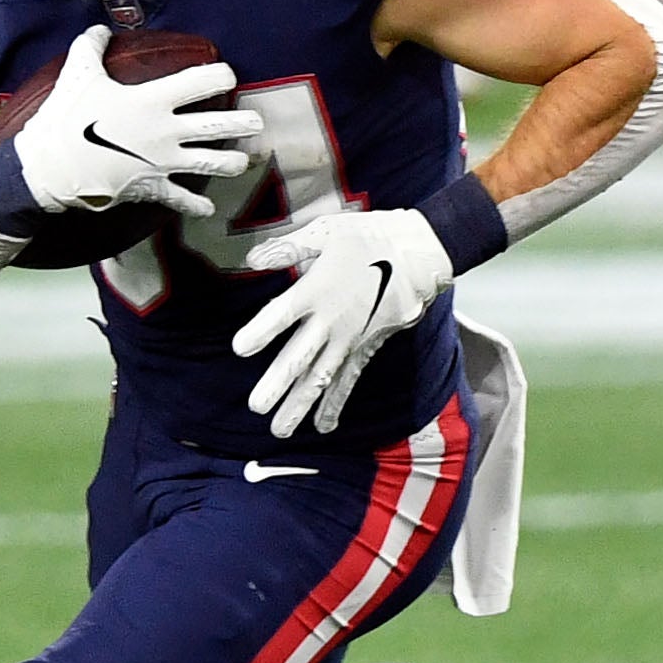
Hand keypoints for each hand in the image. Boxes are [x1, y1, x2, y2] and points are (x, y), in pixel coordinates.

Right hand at [14, 25, 261, 218]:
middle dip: (242, 123)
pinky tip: (208, 208)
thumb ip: (91, 47)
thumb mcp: (77, 74)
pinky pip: (180, 199)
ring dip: (232, 163)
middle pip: (216, 127)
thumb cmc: (65, 118)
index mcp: (153, 100)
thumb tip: (101, 29)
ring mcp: (162, 162)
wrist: (49, 169)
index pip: (200, 81)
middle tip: (257, 121)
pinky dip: (196, 205)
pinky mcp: (151, 188)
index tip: (227, 75)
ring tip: (245, 161)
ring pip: (210, 164)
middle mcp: (166, 132)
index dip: (219, 75)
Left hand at [232, 209, 453, 437]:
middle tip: (256, 407)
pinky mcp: (365, 347)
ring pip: (321, 378)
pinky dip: (336, 404)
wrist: (421, 254)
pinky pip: (348, 380)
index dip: (260, 332)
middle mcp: (330, 321)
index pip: (282, 315)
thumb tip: (252, 257)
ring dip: (300, 405)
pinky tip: (323, 426)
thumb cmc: (372, 238)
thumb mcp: (326, 231)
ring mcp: (348, 338)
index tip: (240, 349)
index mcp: (316, 290)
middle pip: (299, 357)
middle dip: (277, 384)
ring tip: (279, 430)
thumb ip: (287, 248)